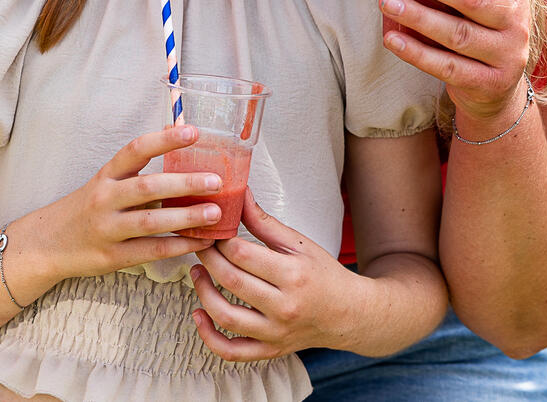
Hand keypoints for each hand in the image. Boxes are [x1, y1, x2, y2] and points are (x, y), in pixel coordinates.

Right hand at [39, 126, 220, 279]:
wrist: (47, 244)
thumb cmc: (86, 208)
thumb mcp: (104, 182)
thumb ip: (136, 168)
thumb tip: (175, 139)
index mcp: (107, 175)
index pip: (136, 150)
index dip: (165, 140)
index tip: (194, 132)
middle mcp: (105, 199)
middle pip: (148, 187)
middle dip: (184, 184)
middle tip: (216, 181)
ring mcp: (107, 229)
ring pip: (151, 222)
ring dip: (186, 217)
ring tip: (215, 213)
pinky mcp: (112, 257)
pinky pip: (151, 251)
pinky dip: (179, 246)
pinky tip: (201, 242)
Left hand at [189, 192, 359, 359]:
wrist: (349, 314)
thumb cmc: (324, 275)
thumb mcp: (300, 244)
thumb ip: (265, 223)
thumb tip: (240, 196)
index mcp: (293, 275)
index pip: (243, 254)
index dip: (221, 239)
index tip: (213, 230)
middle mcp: (284, 306)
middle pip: (232, 281)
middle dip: (208, 259)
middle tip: (200, 246)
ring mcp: (276, 332)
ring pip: (226, 316)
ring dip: (203, 292)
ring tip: (197, 273)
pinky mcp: (270, 350)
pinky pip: (232, 351)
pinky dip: (209, 336)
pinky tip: (199, 314)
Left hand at [378, 0, 530, 130]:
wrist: (497, 88)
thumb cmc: (478, 23)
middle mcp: (516, 18)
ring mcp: (506, 53)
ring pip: (457, 34)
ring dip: (418, 16)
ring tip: (385, 1)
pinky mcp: (489, 82)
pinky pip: (448, 67)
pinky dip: (417, 53)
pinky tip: (392, 38)